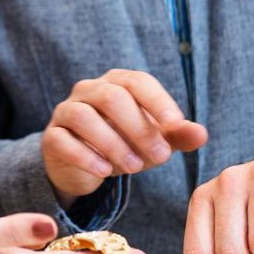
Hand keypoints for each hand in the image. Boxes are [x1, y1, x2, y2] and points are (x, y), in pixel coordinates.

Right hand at [42, 69, 208, 201]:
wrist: (83, 166)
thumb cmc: (123, 145)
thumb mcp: (152, 141)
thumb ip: (176, 136)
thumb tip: (202, 134)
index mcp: (117, 83)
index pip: (138, 82)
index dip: (158, 100)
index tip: (176, 123)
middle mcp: (89, 91)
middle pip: (112, 98)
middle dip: (139, 127)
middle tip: (161, 157)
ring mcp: (66, 112)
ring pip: (85, 117)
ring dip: (113, 143)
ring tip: (134, 168)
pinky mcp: (51, 138)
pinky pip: (63, 141)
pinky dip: (85, 156)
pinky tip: (105, 172)